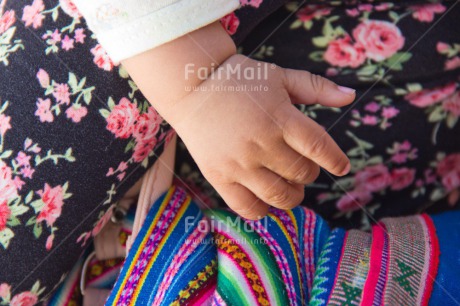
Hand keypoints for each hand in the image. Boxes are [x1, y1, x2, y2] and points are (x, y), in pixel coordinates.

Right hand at [170, 54, 354, 218]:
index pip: (320, 148)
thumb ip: (316, 87)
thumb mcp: (280, 76)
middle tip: (302, 167)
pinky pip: (249, 208)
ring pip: (281, 196)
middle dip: (309, 173)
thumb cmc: (239, 79)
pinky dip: (264, 210)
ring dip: (293, 195)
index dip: (336, 161)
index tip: (342, 166)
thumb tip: (351, 96)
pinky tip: (265, 198)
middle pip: (303, 174)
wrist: (191, 87)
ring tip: (288, 185)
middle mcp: (262, 143)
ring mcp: (239, 164)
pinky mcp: (219, 177)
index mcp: (280, 117)